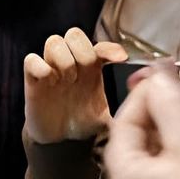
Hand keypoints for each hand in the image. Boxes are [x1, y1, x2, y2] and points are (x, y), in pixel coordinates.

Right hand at [23, 28, 126, 144]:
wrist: (63, 144)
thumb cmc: (86, 125)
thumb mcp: (112, 116)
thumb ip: (128, 107)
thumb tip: (148, 96)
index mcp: (92, 69)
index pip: (100, 46)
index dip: (109, 48)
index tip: (120, 59)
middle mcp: (72, 64)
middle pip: (74, 34)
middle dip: (81, 51)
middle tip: (83, 74)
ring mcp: (52, 69)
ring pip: (54, 42)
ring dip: (62, 59)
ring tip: (66, 81)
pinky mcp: (33, 80)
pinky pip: (31, 60)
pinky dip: (40, 66)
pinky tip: (48, 81)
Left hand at [104, 70, 179, 178]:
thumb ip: (168, 104)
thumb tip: (155, 74)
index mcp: (123, 174)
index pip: (123, 120)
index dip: (144, 92)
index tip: (162, 73)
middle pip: (133, 132)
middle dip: (154, 106)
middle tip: (174, 85)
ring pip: (148, 145)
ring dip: (165, 121)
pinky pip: (161, 161)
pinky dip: (173, 141)